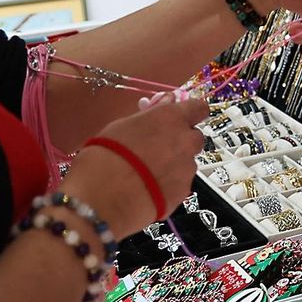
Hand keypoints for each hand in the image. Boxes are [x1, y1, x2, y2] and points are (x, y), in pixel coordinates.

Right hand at [60, 95, 209, 236]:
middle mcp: (185, 141)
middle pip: (194, 137)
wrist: (103, 197)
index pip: (198, 108)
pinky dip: (169, 185)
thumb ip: (150, 115)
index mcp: (171, 118)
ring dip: (174, 165)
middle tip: (158, 148)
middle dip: (182, 141)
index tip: (182, 117)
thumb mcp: (123, 125)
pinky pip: (180, 184)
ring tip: (147, 174)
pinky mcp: (183, 192)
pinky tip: (148, 190)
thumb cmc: (106, 156)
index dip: (191, 113)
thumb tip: (164, 103)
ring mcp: (187, 168)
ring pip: (187, 163)